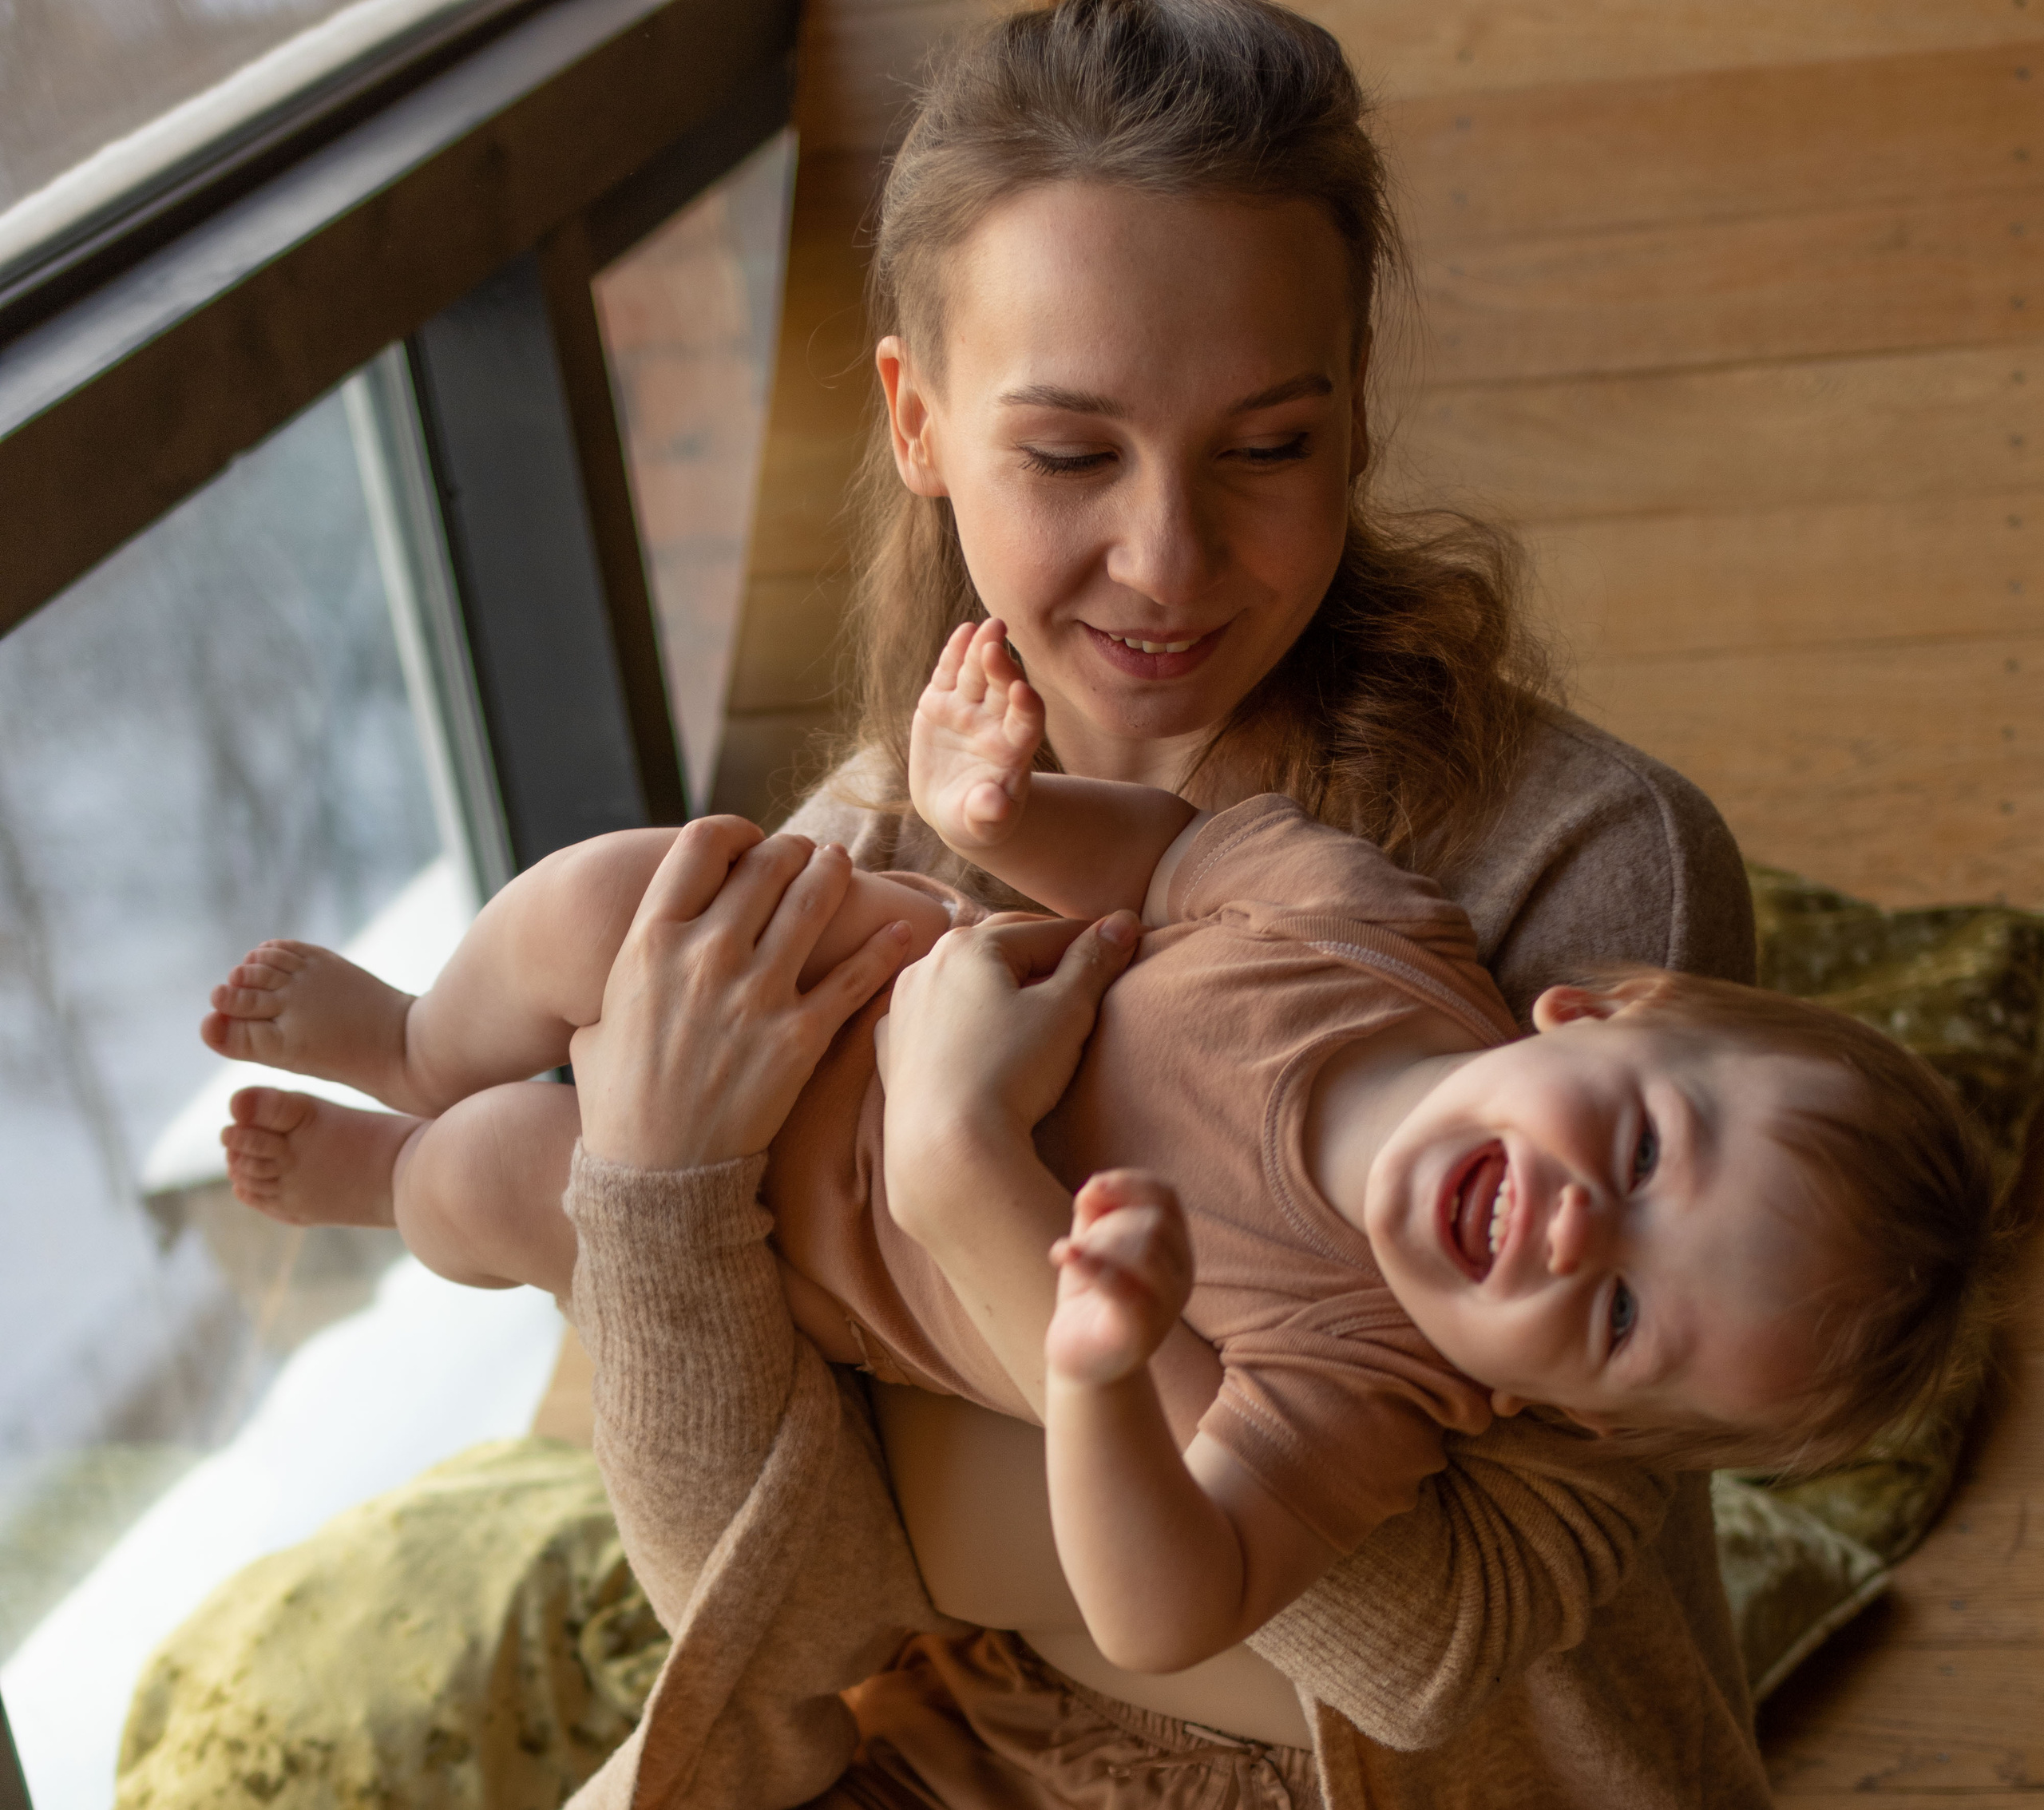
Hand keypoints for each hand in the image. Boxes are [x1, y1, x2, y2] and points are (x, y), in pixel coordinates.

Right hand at [569, 817, 910, 1168]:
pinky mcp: (799, 1036)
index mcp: (648, 942)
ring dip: (833, 873)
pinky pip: (855, 976)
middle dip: (791, 850)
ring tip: (841, 866)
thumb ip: (628, 975)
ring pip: (813, 901)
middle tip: (804, 854)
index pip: (701, 843)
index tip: (749, 841)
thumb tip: (648, 950)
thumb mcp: (597, 1022)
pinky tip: (901, 932)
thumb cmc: (620, 1104)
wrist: (657, 1181)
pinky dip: (884, 948)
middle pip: (766, 863)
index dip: (734, 831)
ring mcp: (756, 994)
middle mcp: (704, 955)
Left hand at [881, 909, 1139, 1165]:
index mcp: (969, 945)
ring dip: (999, 982)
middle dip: (1044, 952)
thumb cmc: (1010, 1072)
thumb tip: (1123, 922)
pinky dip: (963, 1016)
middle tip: (1085, 963)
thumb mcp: (1066, 1011)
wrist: (946, 1149)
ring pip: (964, 982)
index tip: (1125, 942)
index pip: (1047, 933)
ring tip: (1034, 996)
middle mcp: (926, 965)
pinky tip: (979, 1030)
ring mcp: (901, 1009)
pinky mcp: (891, 1051)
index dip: (1092, 940)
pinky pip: (935, 1019)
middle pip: (1001, 949)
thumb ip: (1093, 962)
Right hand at [908, 618, 1045, 852]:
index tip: (1022, 691)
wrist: (955, 807)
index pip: (1027, 723)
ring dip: (982, 649)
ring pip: (978, 675)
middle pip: (1003, 689)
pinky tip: (963, 631)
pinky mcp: (942, 703)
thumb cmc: (977, 820)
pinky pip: (950, 674)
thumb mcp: (982, 825)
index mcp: (1013, 750)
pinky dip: (955, 654)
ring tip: (985, 626)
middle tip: (996, 641)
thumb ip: (989, 814)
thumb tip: (995, 806)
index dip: (1026, 707)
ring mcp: (969, 710)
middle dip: (1001, 666)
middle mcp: (995, 723)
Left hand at [1046, 1171, 1193, 1386]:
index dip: (1130, 1183)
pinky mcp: (1140, 1333)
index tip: (1091, 1187)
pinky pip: (1124, 1290)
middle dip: (1109, 1222)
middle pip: (1156, 1223)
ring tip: (1067, 1256)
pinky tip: (1062, 1252)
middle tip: (1078, 1242)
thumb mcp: (1094, 1243)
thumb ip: (1097, 1210)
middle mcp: (1181, 1277)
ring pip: (1146, 1251)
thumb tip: (1092, 1188)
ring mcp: (1166, 1307)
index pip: (1167, 1197)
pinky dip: (1091, 1265)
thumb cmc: (1091, 1295)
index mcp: (1175, 1250)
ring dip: (1098, 1242)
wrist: (1081, 1359)